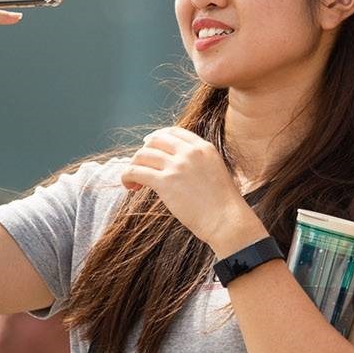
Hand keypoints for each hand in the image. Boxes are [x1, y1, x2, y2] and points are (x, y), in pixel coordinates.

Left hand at [120, 127, 264, 256]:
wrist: (226, 220)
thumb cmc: (223, 203)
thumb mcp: (216, 171)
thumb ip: (198, 162)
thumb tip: (175, 164)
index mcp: (204, 148)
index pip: (174, 132)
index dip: (157, 138)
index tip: (150, 146)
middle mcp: (190, 152)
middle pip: (155, 140)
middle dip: (144, 151)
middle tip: (140, 165)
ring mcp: (177, 166)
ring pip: (142, 155)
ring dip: (133, 165)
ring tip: (134, 181)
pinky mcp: (165, 182)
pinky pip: (136, 171)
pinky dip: (127, 177)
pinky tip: (131, 186)